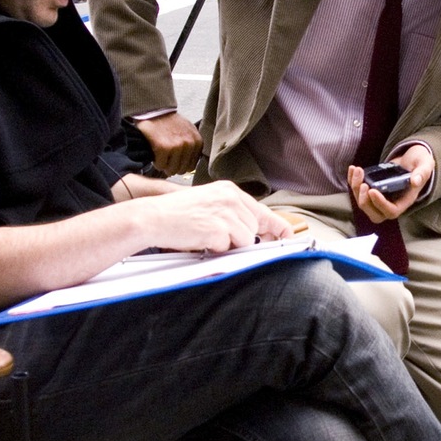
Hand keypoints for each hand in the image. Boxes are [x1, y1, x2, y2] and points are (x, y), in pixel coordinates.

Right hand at [126, 181, 291, 253]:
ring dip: (228, 245)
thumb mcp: (209, 204)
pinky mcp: (218, 229)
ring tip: (206, 236)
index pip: (262, 211)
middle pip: (254, 229)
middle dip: (241, 239)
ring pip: (245, 240)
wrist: (153, 217)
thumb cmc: (177, 214)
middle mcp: (231, 199)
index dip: (277, 226)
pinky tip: (201, 239)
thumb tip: (254, 233)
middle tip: (218, 236)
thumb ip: (232, 213)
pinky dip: (216, 249)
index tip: (287, 236)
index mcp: (229, 191)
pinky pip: (229, 248)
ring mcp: (226, 213)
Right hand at [135, 112, 202, 175]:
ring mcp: (177, 146)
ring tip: (161, 156)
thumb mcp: (188, 131)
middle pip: (181, 170)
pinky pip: (160, 165)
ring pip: (171, 170)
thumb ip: (192, 146)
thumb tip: (191, 167)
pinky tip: (155, 154)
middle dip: (172, 166)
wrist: (155, 110)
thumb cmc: (170, 122)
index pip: (191, 166)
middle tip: (166, 158)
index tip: (174, 159)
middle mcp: (189, 144)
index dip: (180, 164)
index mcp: (197, 142)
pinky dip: (156, 162)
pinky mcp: (163, 148)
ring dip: (164, 165)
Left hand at [348, 144, 433, 224]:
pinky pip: (358, 192)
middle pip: (374, 214)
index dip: (380, 204)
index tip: (372, 190)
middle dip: (364, 201)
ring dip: (356, 188)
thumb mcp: (425, 165)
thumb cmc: (420, 164)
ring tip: (358, 170)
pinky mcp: (371, 190)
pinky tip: (353, 169)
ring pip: (363, 203)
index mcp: (405, 201)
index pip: (391, 211)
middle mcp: (391, 203)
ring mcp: (380, 198)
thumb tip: (415, 181)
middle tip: (364, 184)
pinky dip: (352, 181)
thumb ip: (422, 173)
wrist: (411, 160)